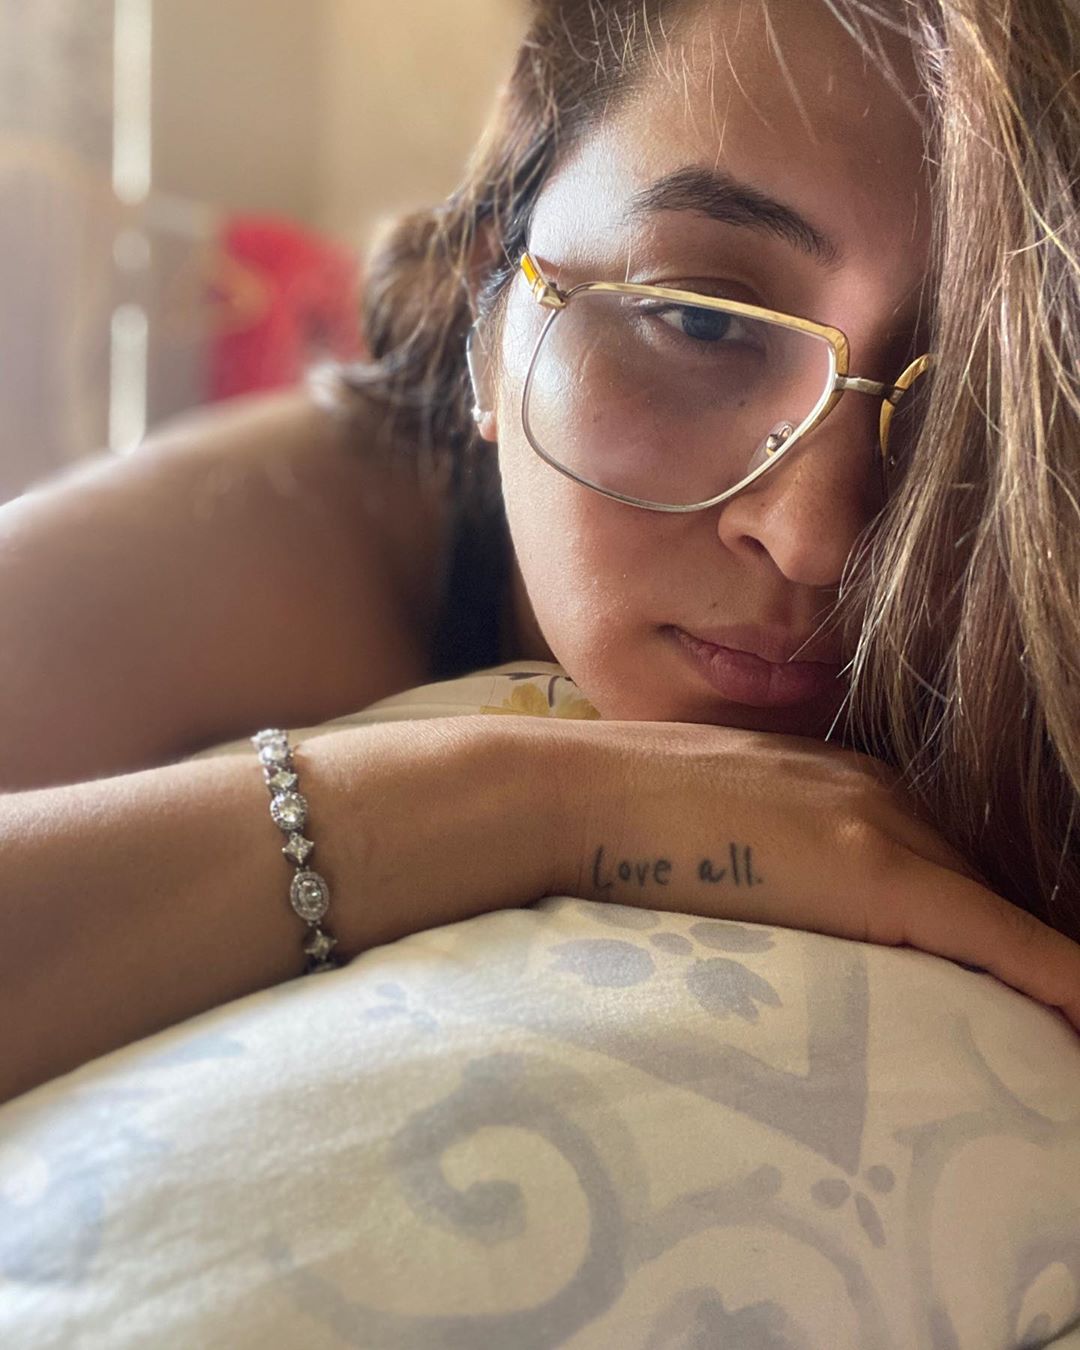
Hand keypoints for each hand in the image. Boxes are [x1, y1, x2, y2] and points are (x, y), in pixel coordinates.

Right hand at [537, 718, 1079, 1033]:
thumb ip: (761, 850)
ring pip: (992, 914)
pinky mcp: (876, 873)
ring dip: (1026, 975)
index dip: (973, 925)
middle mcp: (876, 792)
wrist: (572, 796)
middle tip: (1024, 1024)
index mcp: (837, 780)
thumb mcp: (708, 824)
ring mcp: (880, 826)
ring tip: (1051, 1031)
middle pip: (971, 885)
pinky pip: (1000, 940)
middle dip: (1003, 954)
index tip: (1000, 974)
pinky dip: (1058, 979)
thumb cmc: (613, 818)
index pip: (934, 859)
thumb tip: (768, 904)